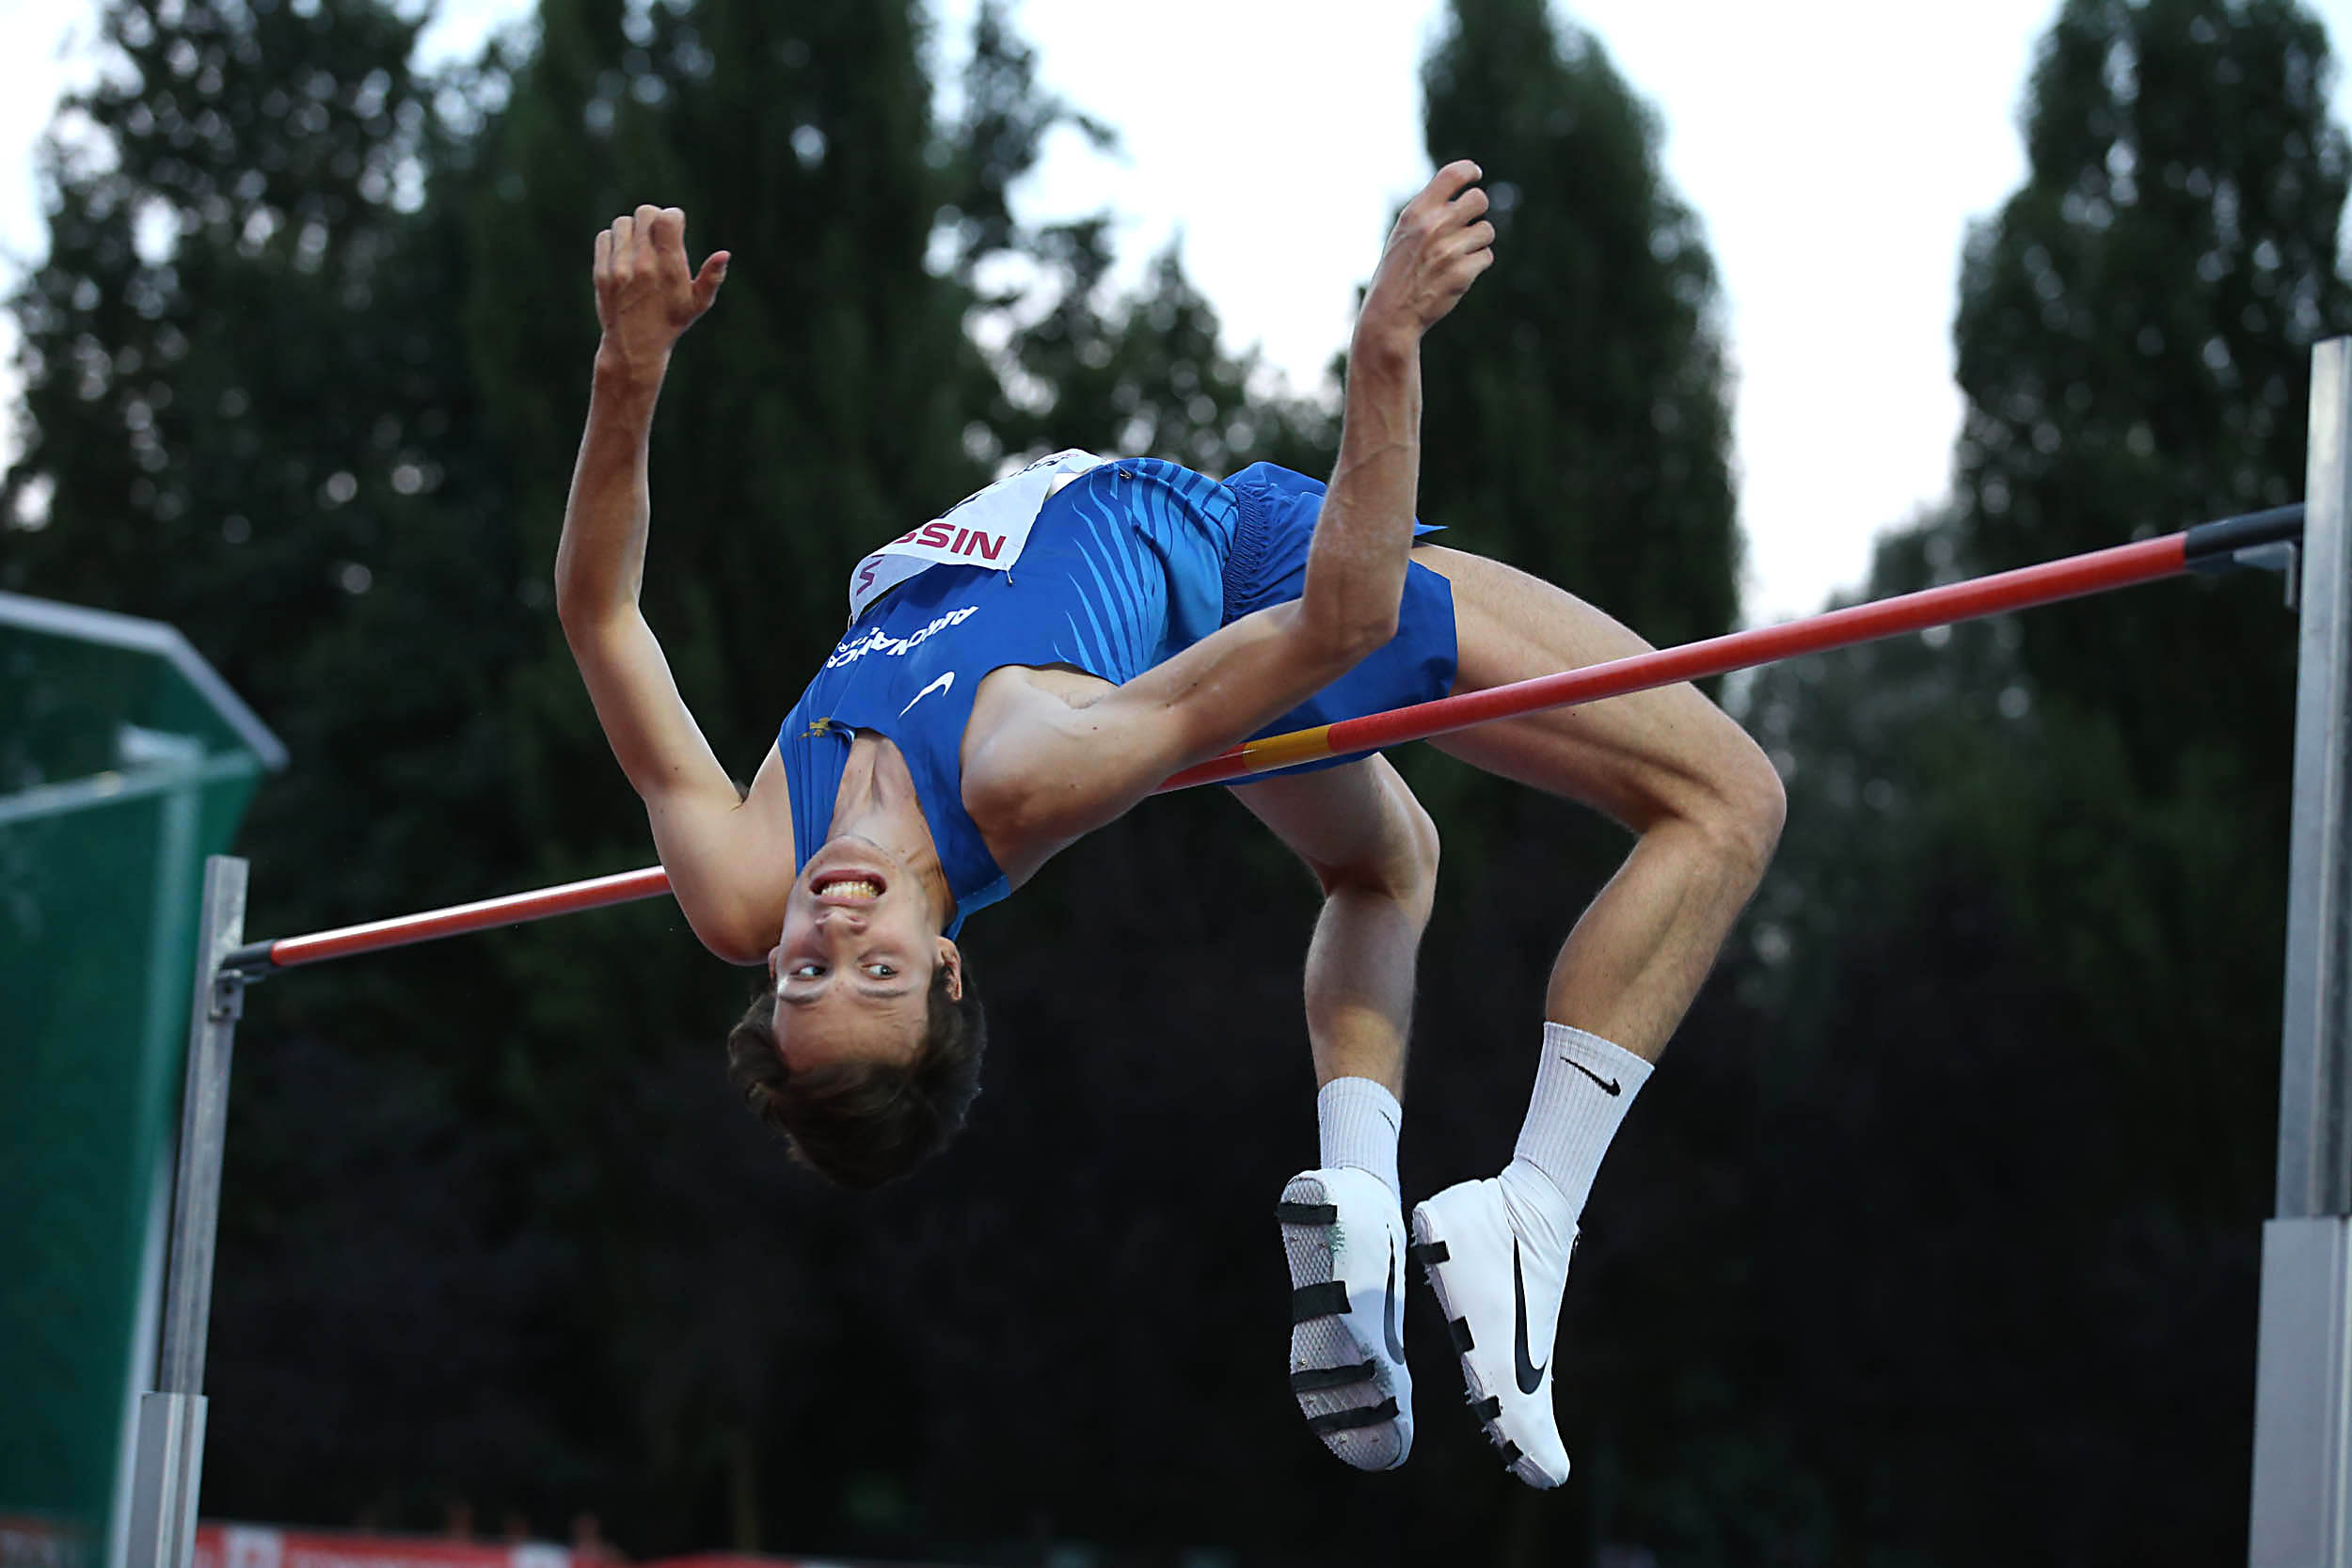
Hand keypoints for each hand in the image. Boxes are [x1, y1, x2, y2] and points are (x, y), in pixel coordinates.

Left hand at [593, 205, 728, 379]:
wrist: (634, 346)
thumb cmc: (671, 322)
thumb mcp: (698, 304)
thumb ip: (712, 277)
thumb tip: (724, 254)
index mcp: (670, 270)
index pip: (667, 219)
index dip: (673, 216)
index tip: (675, 226)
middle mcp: (644, 266)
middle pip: (645, 213)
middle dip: (654, 218)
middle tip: (658, 235)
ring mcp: (620, 269)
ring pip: (623, 223)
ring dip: (633, 229)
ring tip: (640, 246)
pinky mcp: (602, 272)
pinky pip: (605, 237)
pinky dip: (615, 240)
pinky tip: (625, 255)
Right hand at [1356, 160, 1494, 351]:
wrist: (1391, 315)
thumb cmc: (1396, 272)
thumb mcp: (1403, 233)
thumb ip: (1429, 212)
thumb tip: (1464, 196)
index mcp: (1416, 212)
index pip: (1454, 174)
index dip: (1470, 171)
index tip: (1475, 176)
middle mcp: (1434, 226)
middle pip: (1479, 199)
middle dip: (1476, 211)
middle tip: (1465, 225)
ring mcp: (1450, 250)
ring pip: (1487, 230)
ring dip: (1477, 241)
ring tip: (1456, 255)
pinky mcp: (1463, 273)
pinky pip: (1486, 256)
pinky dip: (1476, 264)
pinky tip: (1457, 273)